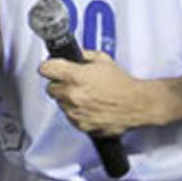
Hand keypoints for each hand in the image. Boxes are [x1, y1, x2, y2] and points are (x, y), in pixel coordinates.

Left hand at [38, 51, 158, 135]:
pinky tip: (89, 107)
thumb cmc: (122, 84)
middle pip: (50, 88)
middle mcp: (72, 95)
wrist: (136, 105)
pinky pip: (69, 117)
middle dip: (60, 84)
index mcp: (75, 76)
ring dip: (68, 99)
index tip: (51, 68)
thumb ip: (82, 55)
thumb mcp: (102, 59)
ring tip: (86, 95)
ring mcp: (75, 112)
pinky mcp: (80, 125)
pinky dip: (76, 112)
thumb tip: (71, 55)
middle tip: (73, 83)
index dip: (49, 67)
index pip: (45, 69)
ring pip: (60, 103)